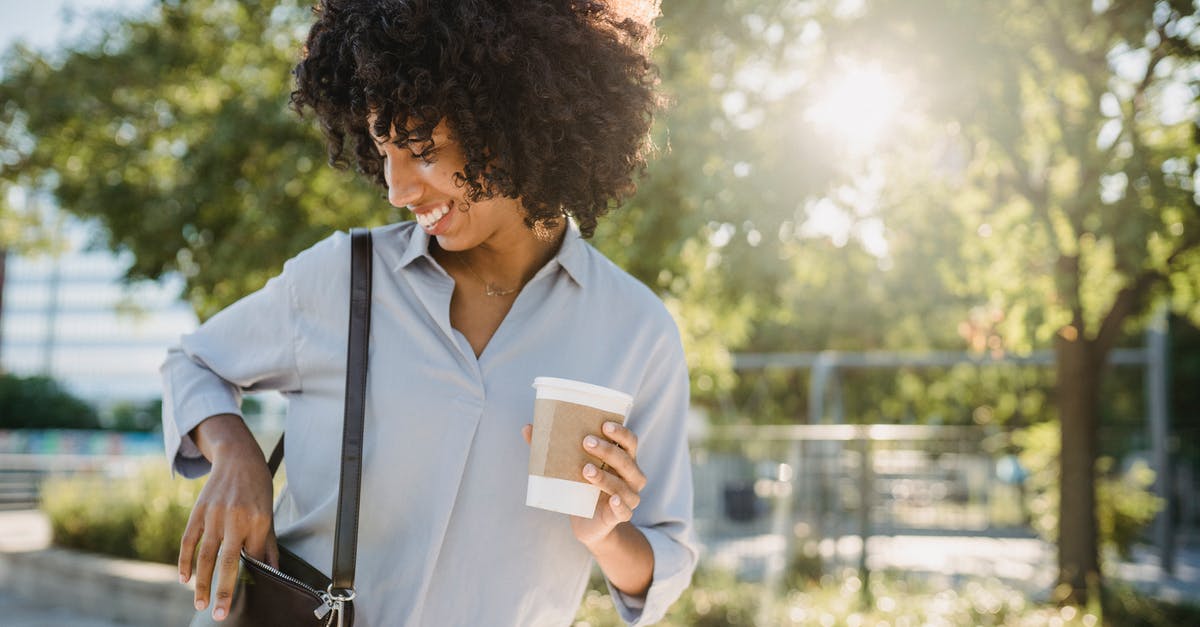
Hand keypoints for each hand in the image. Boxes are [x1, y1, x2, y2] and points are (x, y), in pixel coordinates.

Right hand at [180, 415, 278, 621]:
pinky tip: (185, 580)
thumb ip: (268, 545)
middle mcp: (235, 520)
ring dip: (202, 583)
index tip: (242, 597)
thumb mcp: (269, 514)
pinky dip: (185, 561)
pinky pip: (188, 541)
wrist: (238, 459)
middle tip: (220, 614)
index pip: (252, 557)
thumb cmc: (258, 490)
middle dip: (224, 590)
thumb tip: (275, 574)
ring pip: (206, 556)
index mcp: (258, 521)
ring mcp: (214, 516)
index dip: (248, 578)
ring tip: (200, 604)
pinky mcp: (198, 512)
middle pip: (227, 562)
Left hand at [520, 421, 646, 547]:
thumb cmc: (581, 487)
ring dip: (606, 476)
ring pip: (623, 485)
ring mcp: (629, 496)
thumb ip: (552, 448)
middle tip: (586, 442)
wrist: (587, 523)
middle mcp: (631, 476)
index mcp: (623, 459)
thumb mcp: (569, 467)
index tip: (604, 425)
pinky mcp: (621, 516)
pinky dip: (620, 505)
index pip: (629, 442)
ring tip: (586, 470)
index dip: (620, 433)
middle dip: (607, 450)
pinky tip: (612, 499)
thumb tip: (527, 428)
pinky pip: (625, 511)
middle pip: (626, 460)